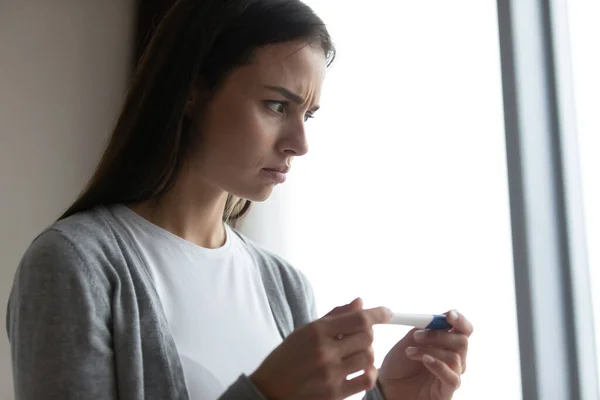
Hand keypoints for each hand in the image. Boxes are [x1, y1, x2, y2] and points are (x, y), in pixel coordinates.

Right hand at [250, 298, 391, 399]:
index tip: (387, 312)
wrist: (269, 391)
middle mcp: (325, 352)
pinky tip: (360, 369)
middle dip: (367, 334)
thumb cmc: (286, 358)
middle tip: (358, 336)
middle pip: (367, 337)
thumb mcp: (305, 331)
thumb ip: (334, 316)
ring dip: (366, 353)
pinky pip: (366, 380)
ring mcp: (331, 374)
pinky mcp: (335, 394)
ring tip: (354, 354)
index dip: (377, 314)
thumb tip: (360, 302)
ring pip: (368, 357)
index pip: (358, 319)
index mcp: (316, 331)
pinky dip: (369, 372)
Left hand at [378, 310, 472, 399]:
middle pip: (462, 341)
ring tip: (409, 352)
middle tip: (416, 335)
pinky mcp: (447, 391)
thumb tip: (435, 317)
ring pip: (454, 357)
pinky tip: (425, 360)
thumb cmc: (399, 364)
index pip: (464, 329)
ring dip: (430, 350)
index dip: (460, 320)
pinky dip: (438, 365)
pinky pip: (452, 377)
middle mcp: (454, 358)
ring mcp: (452, 374)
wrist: (387, 387)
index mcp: (447, 343)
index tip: (449, 314)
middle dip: (439, 335)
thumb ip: (423, 328)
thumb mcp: (409, 341)